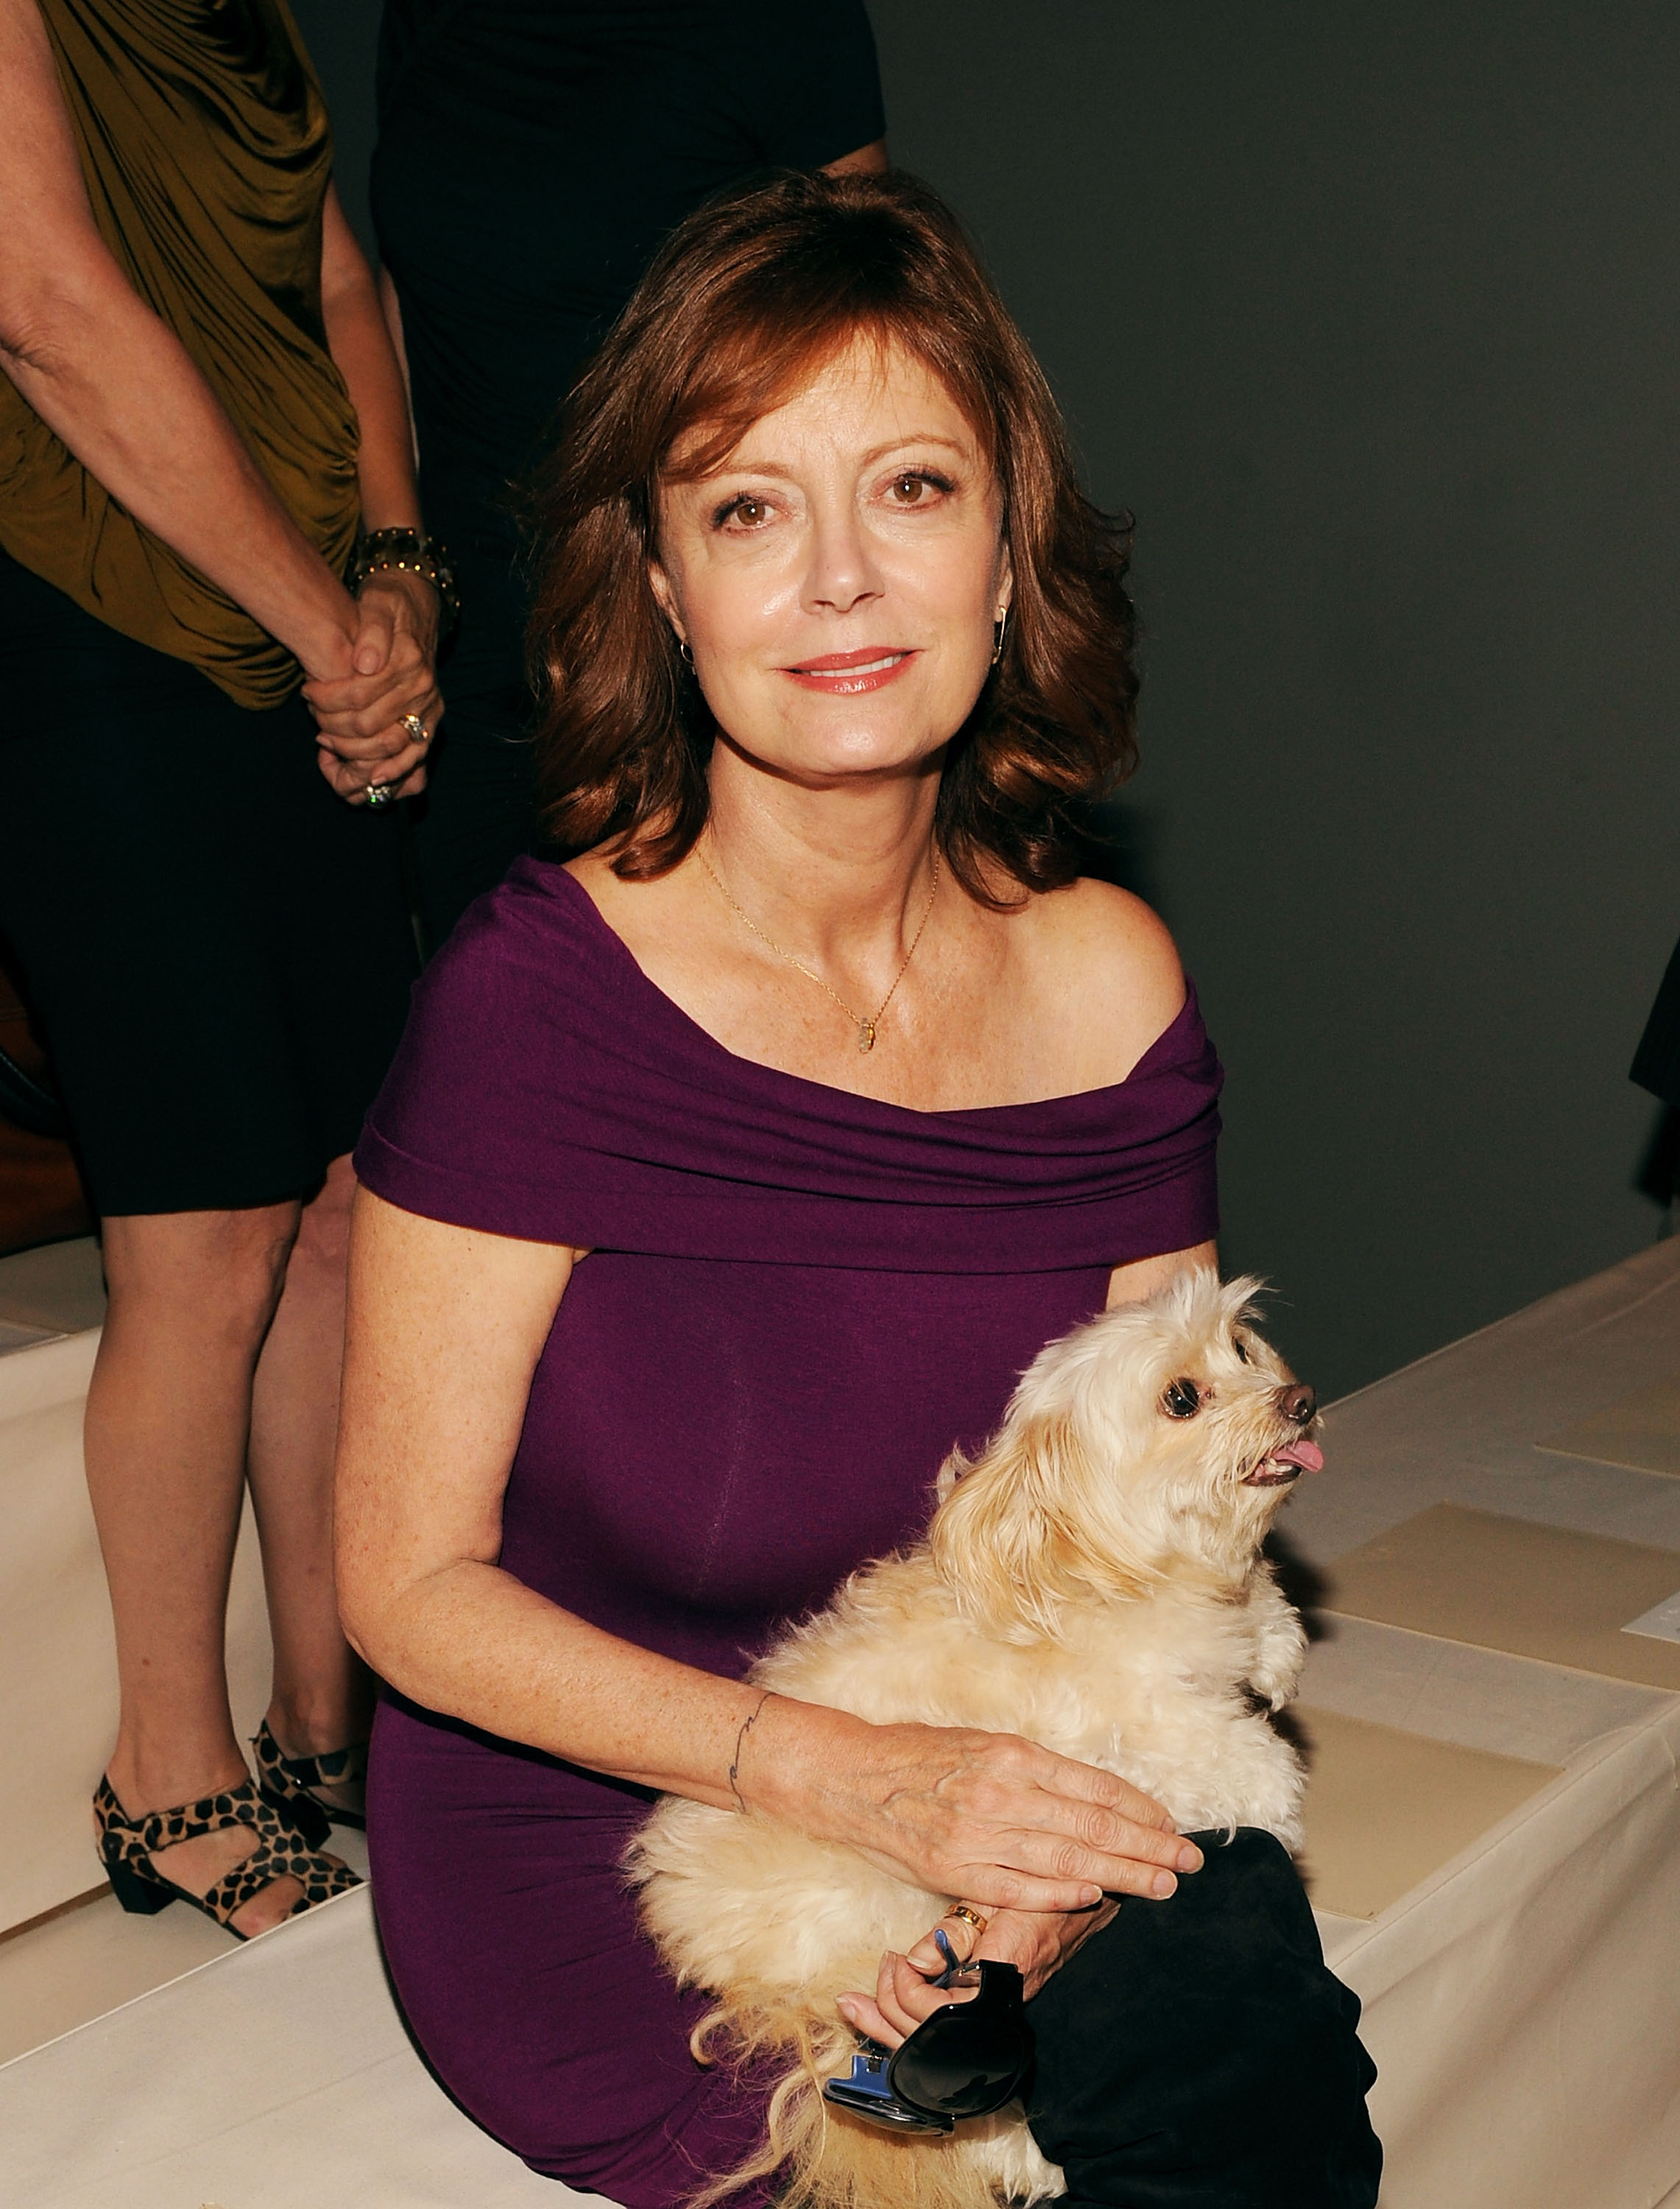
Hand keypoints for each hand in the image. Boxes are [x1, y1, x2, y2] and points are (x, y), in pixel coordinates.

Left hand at [304, 569, 442, 803]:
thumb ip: (373, 631)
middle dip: (333, 726)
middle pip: (369, 724)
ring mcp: (430, 709)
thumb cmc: (390, 603)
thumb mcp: (378, 603)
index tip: (306, 692)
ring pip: (391, 746)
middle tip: (312, 718)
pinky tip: (372, 778)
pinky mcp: (430, 722)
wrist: (417, 604)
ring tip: (327, 743)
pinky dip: (394, 771)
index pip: (359, 694)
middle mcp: (424, 689)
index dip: (326, 699)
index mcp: (410, 662)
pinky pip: (416, 756)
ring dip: (355, 752)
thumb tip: (365, 664)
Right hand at [752, 1709, 1200, 1915]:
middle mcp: (1001, 1790)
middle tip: (1188, 1862)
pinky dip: (1059, 1890)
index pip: (1092, 1785)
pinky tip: (1094, 1894)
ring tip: (1160, 1884)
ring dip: (1120, 1872)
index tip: (1171, 1826)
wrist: (848, 1776)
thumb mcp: (980, 1744)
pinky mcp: (954, 1869)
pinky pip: (1017, 1884)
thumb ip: (1032, 1770)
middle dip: (1146, 1845)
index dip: (1138, 1808)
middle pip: (1090, 1822)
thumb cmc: (918, 1756)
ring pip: (1065, 1854)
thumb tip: (1089, 1793)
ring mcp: (978, 1832)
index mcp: (1011, 1753)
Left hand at [837, 1898, 1118, 2048]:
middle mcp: (999, 2005)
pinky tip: (879, 2010)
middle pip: (929, 2037)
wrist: (1086, 1902)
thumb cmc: (1044, 1890)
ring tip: (855, 2004)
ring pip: (932, 2043)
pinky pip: (942, 2029)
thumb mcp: (1000, 1893)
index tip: (898, 1957)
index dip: (908, 1991)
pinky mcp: (988, 2008)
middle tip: (882, 1966)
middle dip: (888, 2008)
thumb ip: (959, 1928)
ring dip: (887, 2025)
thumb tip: (918, 1957)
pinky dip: (905, 2022)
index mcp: (1002, 1975)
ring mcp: (994, 2012)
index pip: (940, 2011)